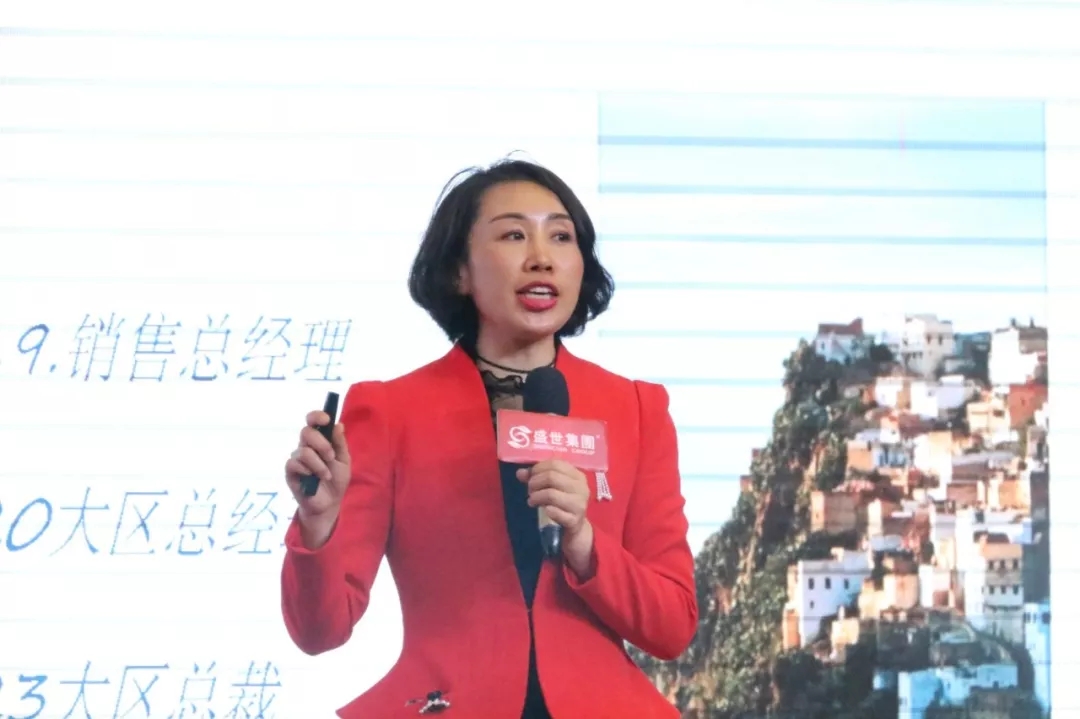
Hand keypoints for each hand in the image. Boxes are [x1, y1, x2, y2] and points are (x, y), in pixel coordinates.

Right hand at [284, 410, 350, 547]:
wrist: (329, 503)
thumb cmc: (336, 480)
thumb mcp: (344, 461)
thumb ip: (340, 443)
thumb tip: (338, 424)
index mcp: (319, 440)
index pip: (312, 421)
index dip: (317, 416)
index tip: (326, 419)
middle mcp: (306, 446)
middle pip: (306, 432)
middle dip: (321, 443)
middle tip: (331, 456)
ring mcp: (297, 458)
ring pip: (303, 451)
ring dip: (318, 464)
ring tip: (326, 475)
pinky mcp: (290, 472)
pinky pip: (294, 464)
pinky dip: (307, 471)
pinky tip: (313, 479)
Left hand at [516, 459, 589, 537]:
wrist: (576, 527)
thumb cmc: (563, 503)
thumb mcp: (553, 487)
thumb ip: (536, 477)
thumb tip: (520, 473)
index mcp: (578, 476)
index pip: (556, 463)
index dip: (538, 468)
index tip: (530, 476)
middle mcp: (581, 488)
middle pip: (552, 477)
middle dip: (535, 482)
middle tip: (529, 490)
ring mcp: (579, 504)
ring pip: (551, 494)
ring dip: (536, 497)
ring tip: (532, 500)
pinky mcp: (574, 520)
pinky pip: (554, 512)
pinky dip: (545, 510)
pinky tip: (543, 511)